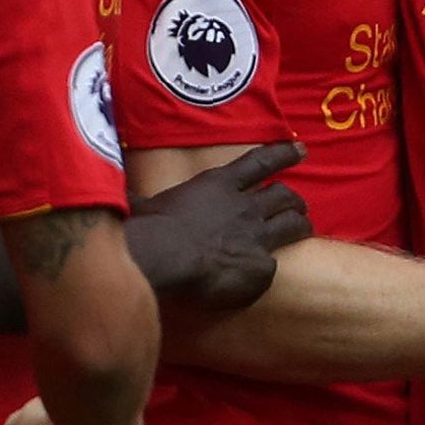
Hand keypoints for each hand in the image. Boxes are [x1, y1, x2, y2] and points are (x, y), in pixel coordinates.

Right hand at [128, 141, 309, 307]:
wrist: (165, 254)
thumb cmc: (151, 225)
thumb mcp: (145, 203)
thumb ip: (143, 200)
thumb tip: (120, 196)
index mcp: (219, 185)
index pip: (260, 162)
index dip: (283, 154)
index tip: (301, 150)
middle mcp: (245, 206)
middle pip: (284, 196)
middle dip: (295, 199)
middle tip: (299, 204)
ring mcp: (257, 235)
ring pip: (293, 225)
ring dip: (300, 225)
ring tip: (303, 228)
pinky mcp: (261, 266)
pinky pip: (274, 265)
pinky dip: (270, 267)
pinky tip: (264, 274)